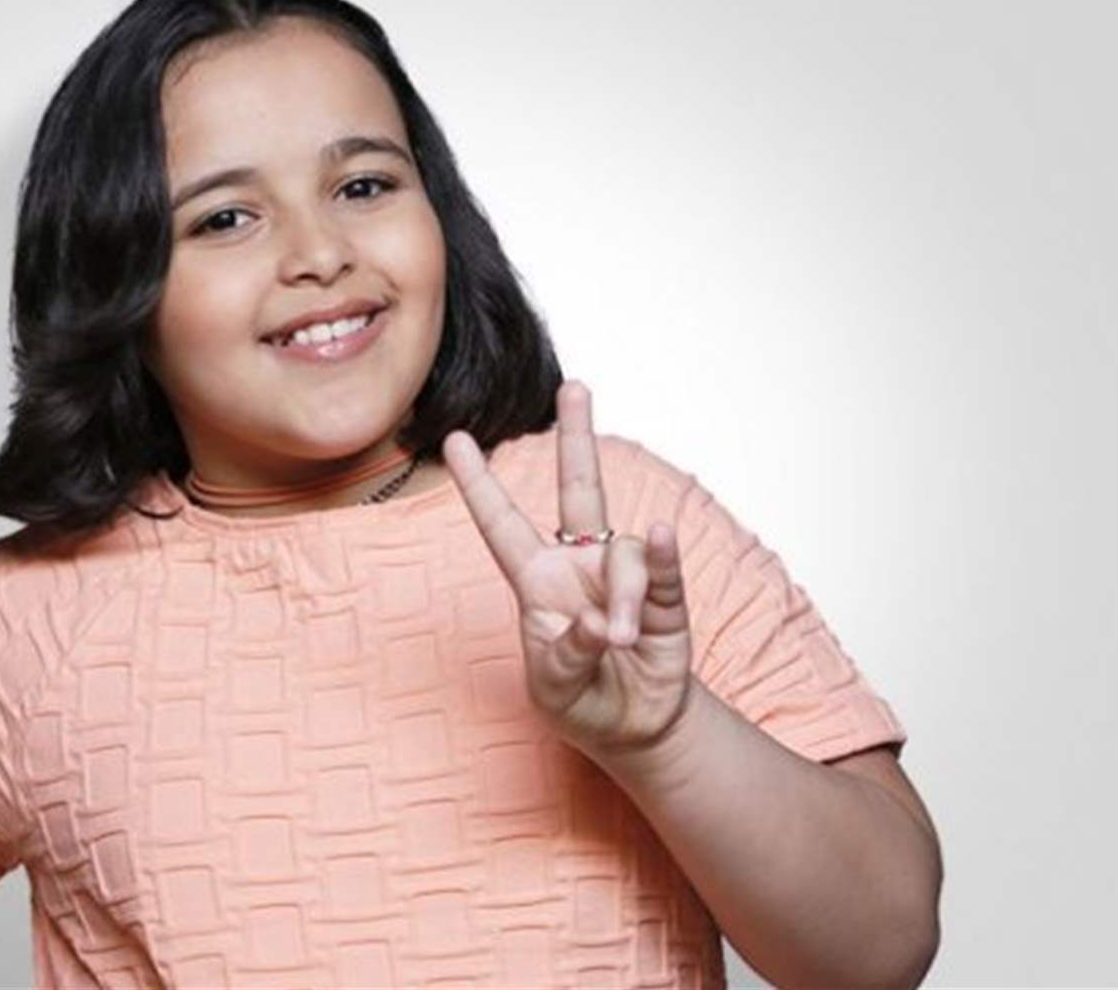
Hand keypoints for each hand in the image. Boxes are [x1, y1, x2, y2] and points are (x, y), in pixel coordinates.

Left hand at [441, 380, 693, 759]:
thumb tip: (596, 620)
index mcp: (537, 582)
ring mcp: (623, 577)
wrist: (634, 729)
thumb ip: (567, 653)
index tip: (453, 440)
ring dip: (623, 596)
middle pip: (580, 490)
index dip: (480, 485)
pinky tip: (664, 538)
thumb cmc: (580, 701)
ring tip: (620, 641)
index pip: (502, 525)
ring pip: (624, 553)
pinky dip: (663, 557)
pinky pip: (662, 565)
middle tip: (576, 388)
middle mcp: (579, 565)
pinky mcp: (663, 597)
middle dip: (577, 438)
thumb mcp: (554, 689)